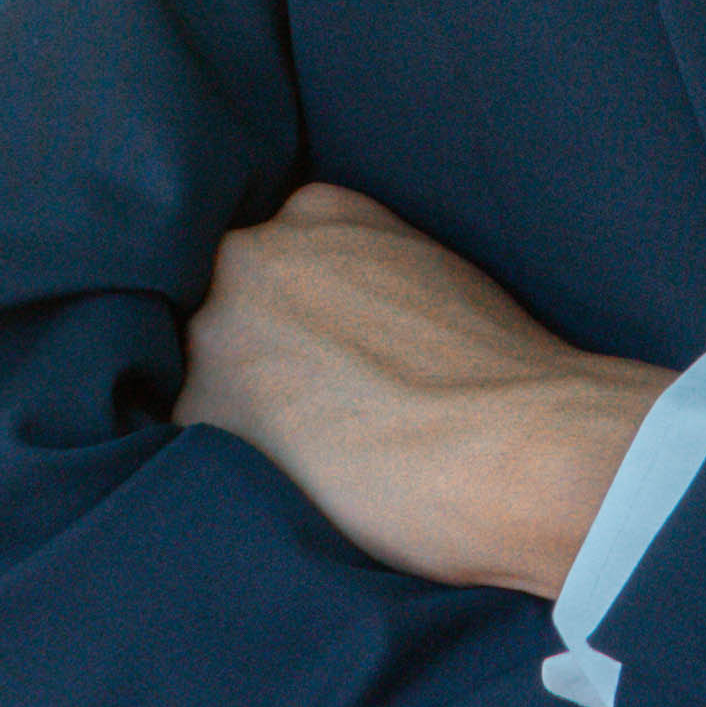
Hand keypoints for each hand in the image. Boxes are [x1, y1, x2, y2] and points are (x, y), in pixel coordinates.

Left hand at [175, 180, 665, 596]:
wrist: (522, 447)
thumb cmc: (508, 379)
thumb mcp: (433, 280)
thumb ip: (364, 277)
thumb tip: (336, 332)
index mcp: (318, 212)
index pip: (266, 257)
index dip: (289, 320)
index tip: (318, 360)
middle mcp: (251, 254)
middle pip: (221, 311)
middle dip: (254, 361)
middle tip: (316, 420)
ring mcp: (217, 329)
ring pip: (196, 376)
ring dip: (233, 417)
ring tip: (306, 466)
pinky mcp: (200, 413)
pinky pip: (184, 447)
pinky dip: (221, 473)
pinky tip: (285, 494)